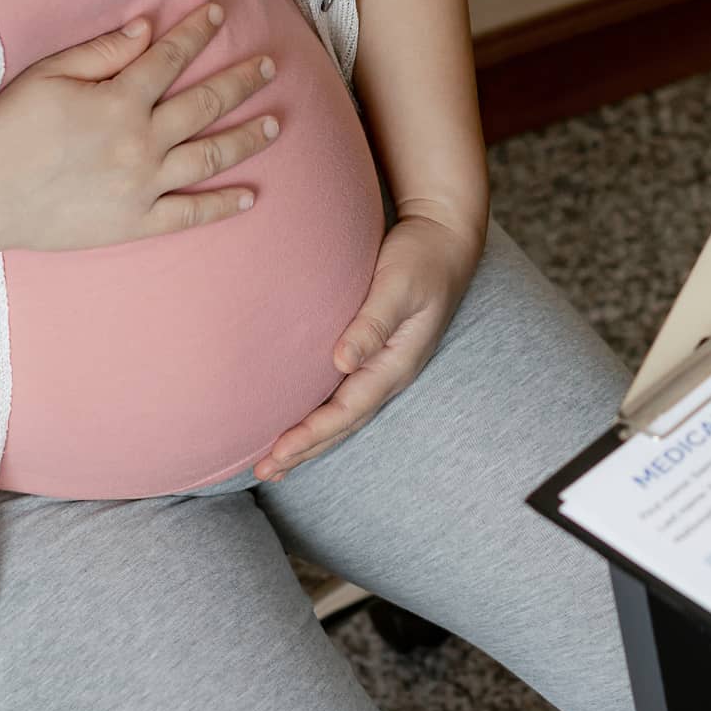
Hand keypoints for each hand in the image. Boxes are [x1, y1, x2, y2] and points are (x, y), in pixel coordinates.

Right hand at [0, 1, 279, 253]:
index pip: (171, 58)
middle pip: (205, 104)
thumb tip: (148, 28)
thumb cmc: (8, 131)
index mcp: (120, 101)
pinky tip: (250, 196)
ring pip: (211, 156)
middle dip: (241, 81)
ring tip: (275, 124)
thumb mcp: (47, 76)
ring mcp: (144, 185)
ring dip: (247, 138)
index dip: (197, 32)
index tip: (220, 14)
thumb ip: (103, 52)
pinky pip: (191, 213)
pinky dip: (223, 205)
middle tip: (269, 66)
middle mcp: (141, 142)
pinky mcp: (138, 221)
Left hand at [253, 208, 484, 480]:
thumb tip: (342, 362)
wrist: (444, 238)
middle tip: (265, 472)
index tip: (278, 453)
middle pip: (343, 423)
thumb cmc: (421, 258)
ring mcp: (384, 365)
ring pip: (343, 414)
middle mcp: (390, 372)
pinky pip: (343, 394)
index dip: (312, 434)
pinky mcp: (375, 353)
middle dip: (306, 449)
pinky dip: (319, 414)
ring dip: (311, 439)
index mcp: (396, 363)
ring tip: (278, 462)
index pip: (347, 411)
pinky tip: (301, 419)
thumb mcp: (399, 287)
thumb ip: (373, 323)